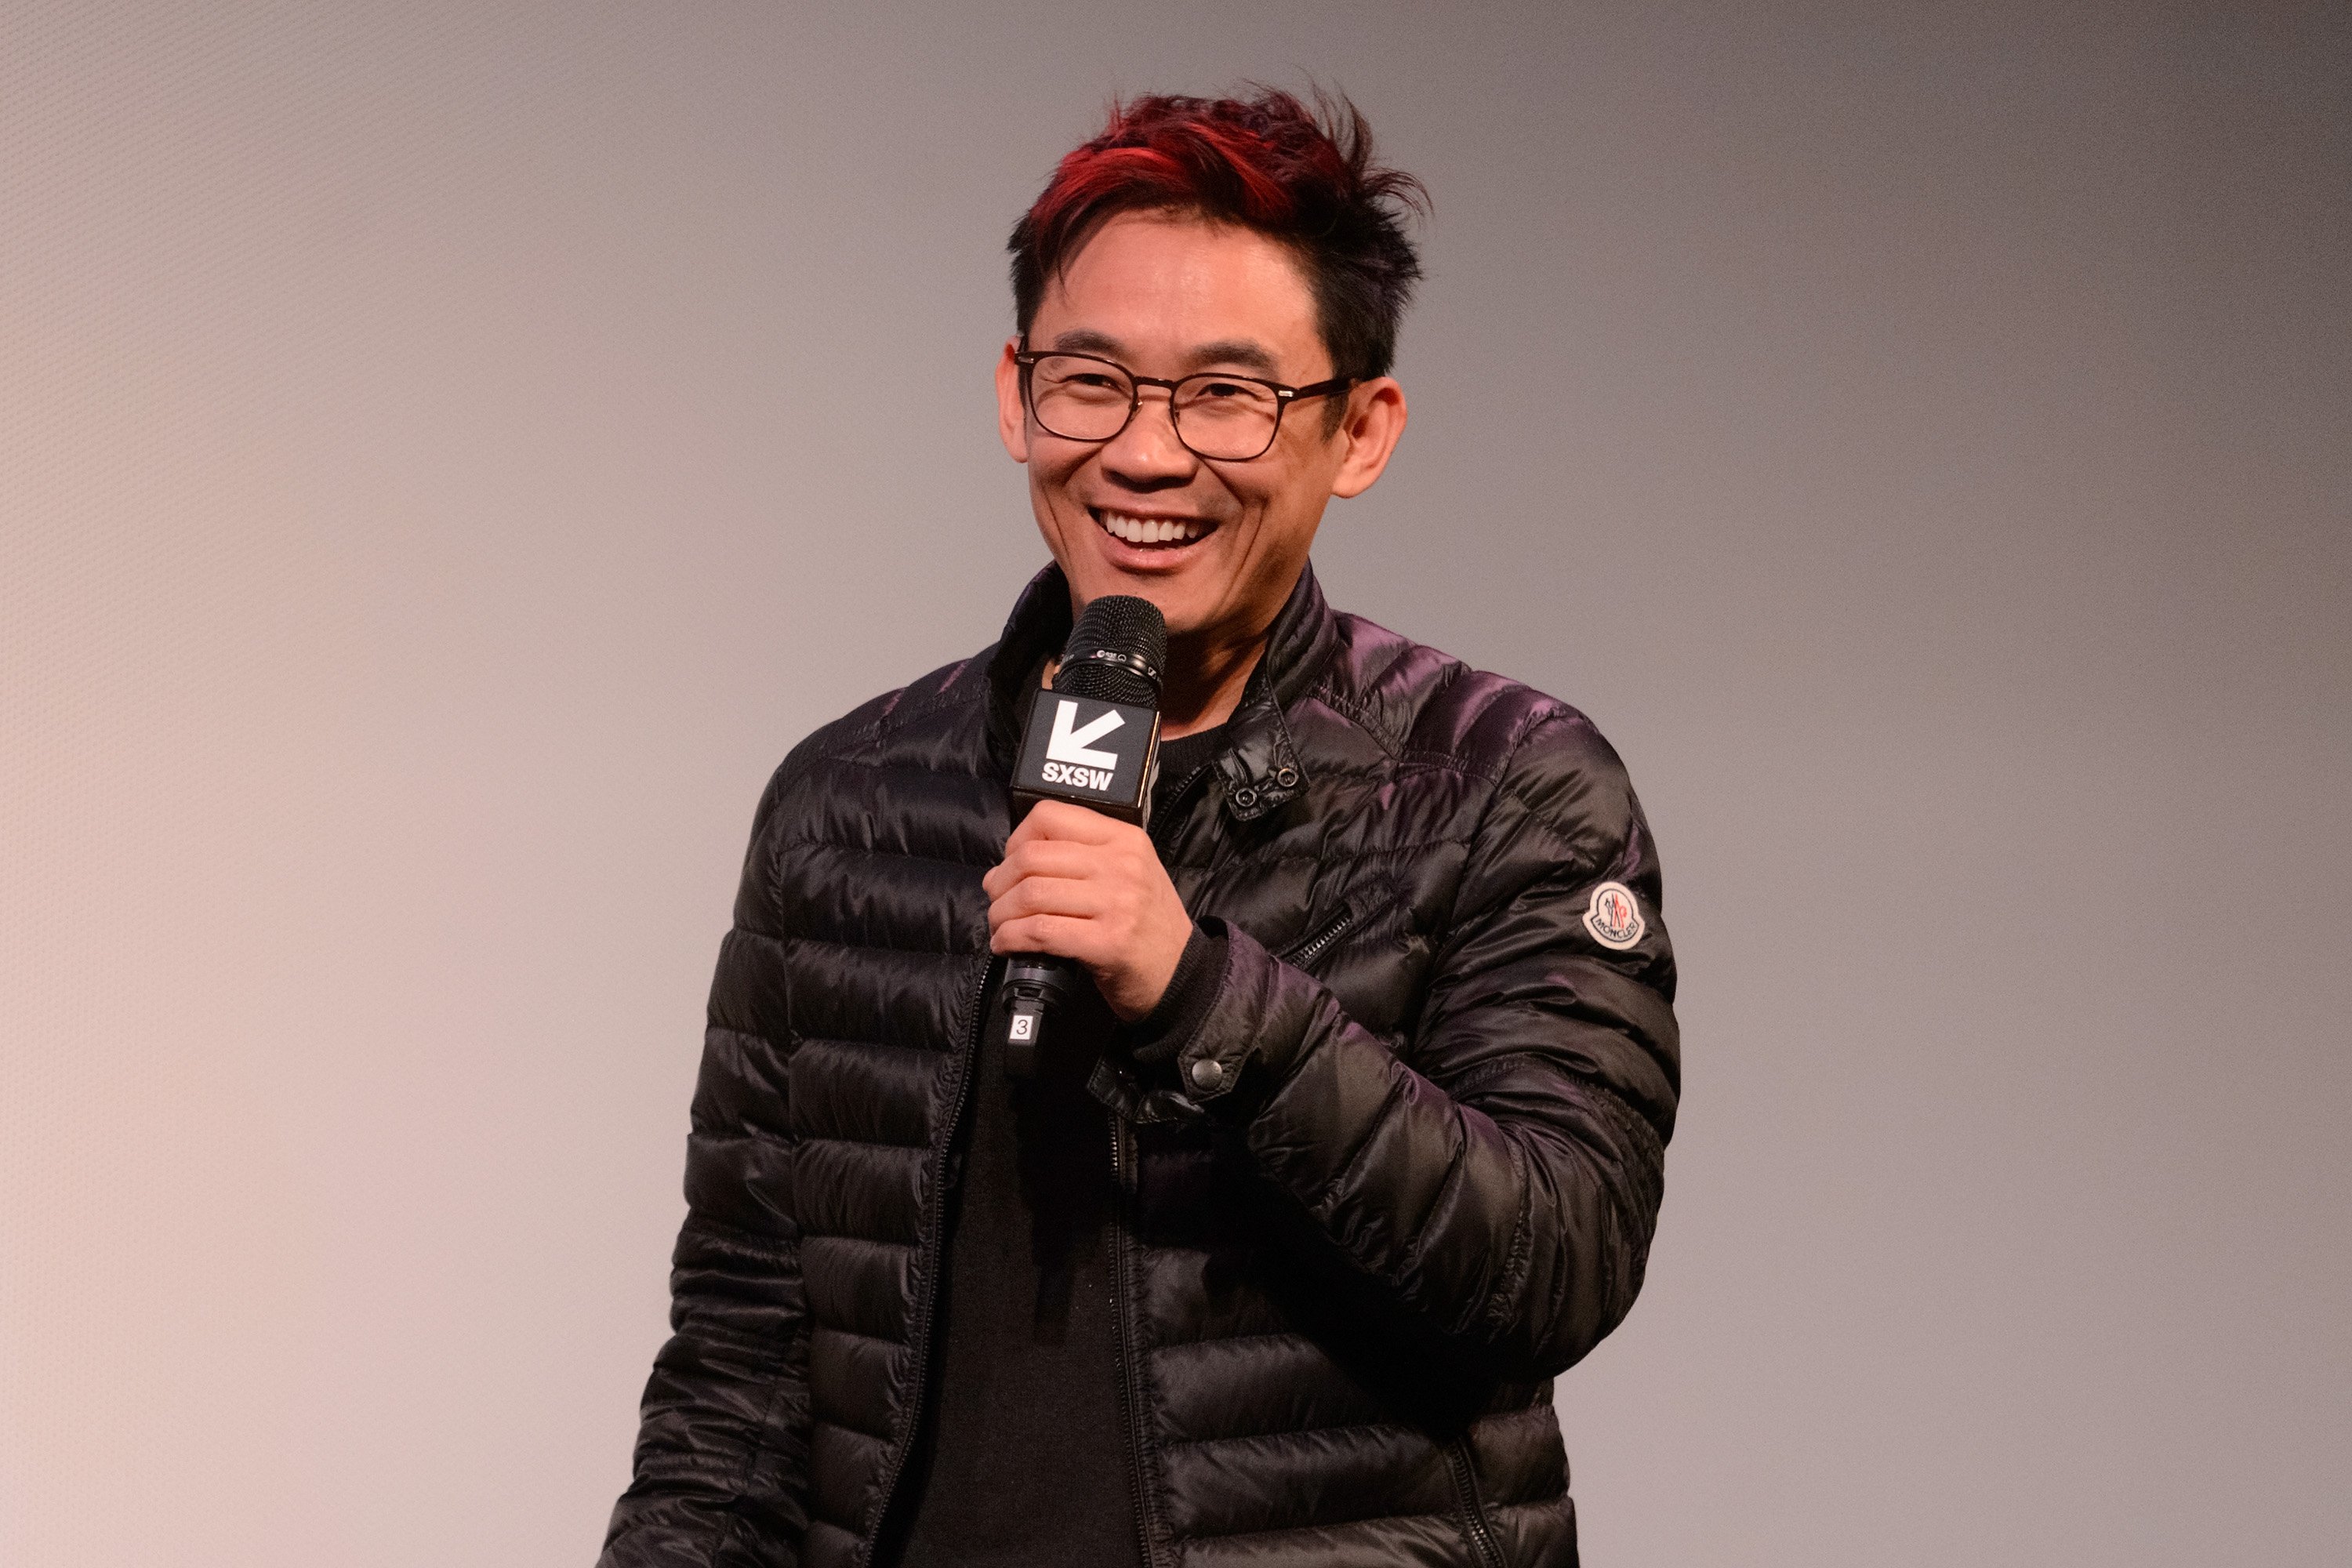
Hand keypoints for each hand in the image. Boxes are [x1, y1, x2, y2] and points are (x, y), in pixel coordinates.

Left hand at [983, 800, 1192, 1021]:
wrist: (1182, 975)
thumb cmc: (1147, 925)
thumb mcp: (1129, 873)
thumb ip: (1083, 856)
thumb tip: (1012, 859)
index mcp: (1125, 838)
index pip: (1051, 816)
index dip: (1017, 839)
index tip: (1011, 863)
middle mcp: (1122, 865)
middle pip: (1033, 857)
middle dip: (1001, 882)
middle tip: (997, 900)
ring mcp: (1117, 903)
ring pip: (1032, 894)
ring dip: (1002, 913)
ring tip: (1001, 925)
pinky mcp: (1107, 943)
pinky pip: (1040, 932)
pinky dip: (1012, 938)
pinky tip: (1007, 945)